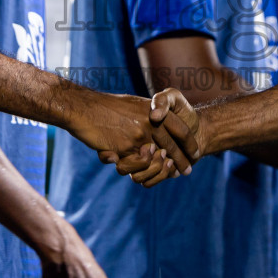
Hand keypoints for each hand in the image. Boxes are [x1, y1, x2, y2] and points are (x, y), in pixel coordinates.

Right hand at [71, 91, 194, 185]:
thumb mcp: (132, 104)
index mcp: (153, 110)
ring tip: (167, 173)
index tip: (195, 154)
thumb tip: (156, 124)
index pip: (180, 129)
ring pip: (155, 162)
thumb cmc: (105, 106)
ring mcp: (137, 137)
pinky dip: (134, 169)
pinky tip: (140, 169)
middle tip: (188, 171)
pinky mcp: (124, 149)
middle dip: (181, 161)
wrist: (82, 107)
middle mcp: (149, 123)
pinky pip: (134, 167)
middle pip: (173, 147)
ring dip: (159, 171)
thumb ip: (146, 114)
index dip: (189, 143)